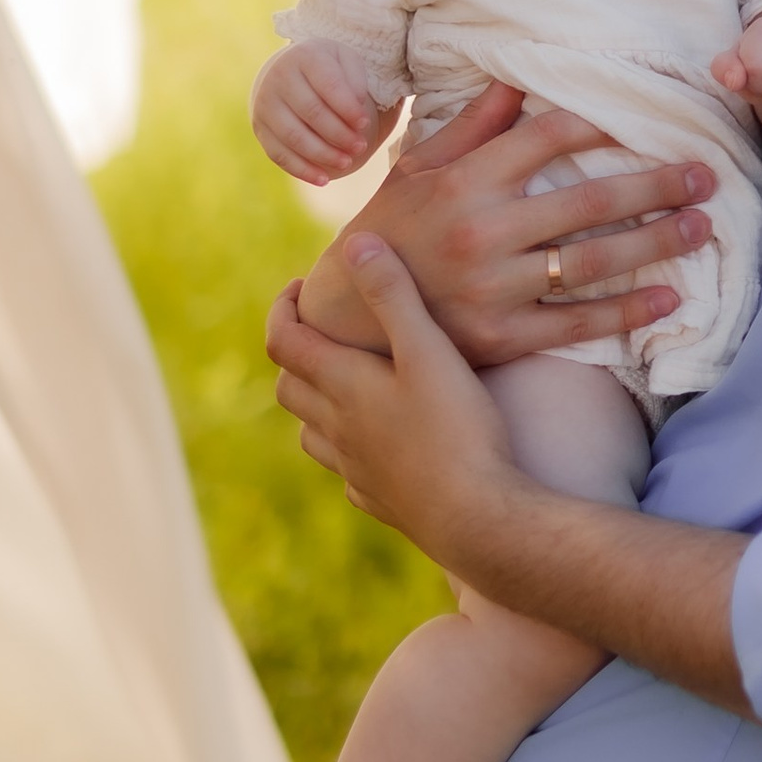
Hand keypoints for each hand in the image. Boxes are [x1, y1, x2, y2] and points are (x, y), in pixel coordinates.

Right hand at [253, 40, 385, 183]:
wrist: (288, 71)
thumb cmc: (327, 69)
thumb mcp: (346, 61)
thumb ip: (356, 79)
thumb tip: (357, 106)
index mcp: (305, 56)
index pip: (328, 84)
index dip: (348, 107)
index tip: (365, 124)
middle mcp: (278, 77)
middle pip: (312, 113)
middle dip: (339, 134)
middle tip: (361, 147)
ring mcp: (265, 104)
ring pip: (294, 137)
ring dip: (323, 154)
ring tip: (347, 163)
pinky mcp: (259, 128)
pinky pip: (279, 154)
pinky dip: (301, 169)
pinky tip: (324, 180)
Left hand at [269, 238, 525, 573]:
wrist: (480, 518)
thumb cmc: (458, 429)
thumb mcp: (429, 350)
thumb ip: (394, 295)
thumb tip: (356, 243)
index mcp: (340, 385)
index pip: (283, 340)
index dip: (281, 308)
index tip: (298, 288)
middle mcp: (336, 429)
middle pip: (289, 387)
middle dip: (297, 354)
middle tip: (323, 331)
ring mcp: (355, 470)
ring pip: (311, 432)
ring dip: (316, 403)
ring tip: (347, 384)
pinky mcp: (379, 501)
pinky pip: (346, 472)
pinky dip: (349, 449)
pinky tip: (379, 445)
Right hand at [294, 82, 715, 368]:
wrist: (347, 318)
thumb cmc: (389, 231)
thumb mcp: (416, 169)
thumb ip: (472, 127)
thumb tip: (518, 80)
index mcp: (463, 181)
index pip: (548, 139)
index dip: (602, 125)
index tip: (648, 120)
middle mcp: (482, 230)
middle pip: (589, 201)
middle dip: (656, 186)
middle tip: (706, 176)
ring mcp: (493, 287)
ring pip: (593, 261)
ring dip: (656, 244)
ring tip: (701, 228)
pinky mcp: (501, 336)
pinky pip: (577, 321)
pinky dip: (626, 312)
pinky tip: (668, 299)